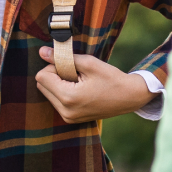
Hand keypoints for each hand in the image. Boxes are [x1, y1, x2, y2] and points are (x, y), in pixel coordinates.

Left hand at [35, 47, 158, 123]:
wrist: (130, 97)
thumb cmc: (111, 78)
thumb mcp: (89, 63)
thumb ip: (63, 57)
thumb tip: (42, 52)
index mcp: (69, 98)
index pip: (42, 76)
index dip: (53, 65)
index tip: (70, 65)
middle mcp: (65, 111)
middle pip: (42, 85)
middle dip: (54, 75)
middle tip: (75, 72)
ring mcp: (68, 118)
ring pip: (48, 93)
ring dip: (58, 83)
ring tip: (79, 82)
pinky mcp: (71, 119)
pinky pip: (56, 101)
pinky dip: (63, 92)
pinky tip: (80, 89)